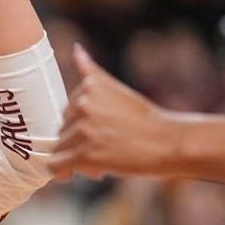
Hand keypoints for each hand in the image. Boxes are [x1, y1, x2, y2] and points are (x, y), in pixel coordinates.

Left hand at [51, 45, 174, 180]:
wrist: (170, 143)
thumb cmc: (146, 120)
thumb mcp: (118, 90)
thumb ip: (93, 73)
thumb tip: (76, 50)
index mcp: (89, 87)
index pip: (66, 113)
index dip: (80, 128)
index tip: (99, 135)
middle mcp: (83, 104)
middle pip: (61, 131)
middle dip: (77, 144)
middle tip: (102, 151)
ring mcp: (83, 129)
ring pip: (58, 149)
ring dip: (73, 160)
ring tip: (98, 163)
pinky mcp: (84, 154)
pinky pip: (55, 165)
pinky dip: (61, 172)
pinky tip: (71, 175)